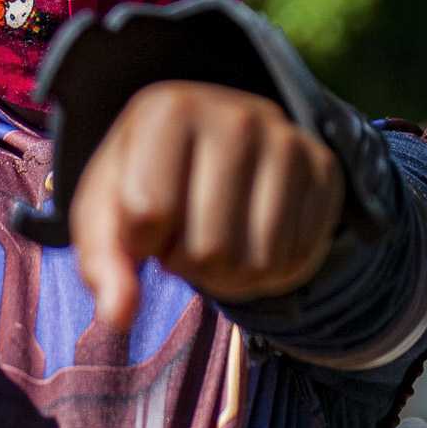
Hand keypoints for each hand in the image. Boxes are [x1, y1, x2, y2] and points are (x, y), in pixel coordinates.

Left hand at [70, 81, 343, 330]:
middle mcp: (236, 116)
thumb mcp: (107, 210)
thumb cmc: (149, 180)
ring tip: (215, 240)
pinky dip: (268, 273)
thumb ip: (102, 263)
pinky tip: (251, 240)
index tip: (146, 218)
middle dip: (186, 262)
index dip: (140, 240)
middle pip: (208, 249)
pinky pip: (296, 261)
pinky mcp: (324, 170)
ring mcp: (288, 141)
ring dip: (227, 276)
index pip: (148, 214)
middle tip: (184, 234)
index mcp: (169, 108)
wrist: (214, 147)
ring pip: (256, 263)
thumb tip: (119, 318)